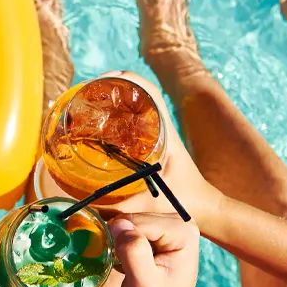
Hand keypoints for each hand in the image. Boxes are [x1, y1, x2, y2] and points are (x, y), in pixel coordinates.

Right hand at [91, 71, 219, 218]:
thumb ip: (115, 206)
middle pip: (138, 94)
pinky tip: (99, 128)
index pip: (150, 92)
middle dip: (111, 89)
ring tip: (86, 106)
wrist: (205, 207)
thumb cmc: (183, 202)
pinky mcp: (155, 144)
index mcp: (165, 133)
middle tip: (85, 95)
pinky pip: (134, 123)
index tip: (102, 80)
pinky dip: (117, 118)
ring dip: (113, 102)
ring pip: (135, 107)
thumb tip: (81, 204)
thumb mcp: (147, 204)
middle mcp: (162, 128)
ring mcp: (159, 134)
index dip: (127, 80)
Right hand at [108, 212, 205, 286]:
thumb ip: (134, 253)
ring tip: (125, 266)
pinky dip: (120, 243)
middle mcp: (180, 223)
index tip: (121, 266)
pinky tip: (126, 263)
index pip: (138, 221)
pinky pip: (128, 227)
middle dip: (120, 240)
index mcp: (183, 232)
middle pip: (133, 218)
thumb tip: (119, 225)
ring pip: (127, 221)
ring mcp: (169, 226)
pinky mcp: (158, 232)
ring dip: (118, 242)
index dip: (122, 241)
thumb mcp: (144, 286)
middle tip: (123, 268)